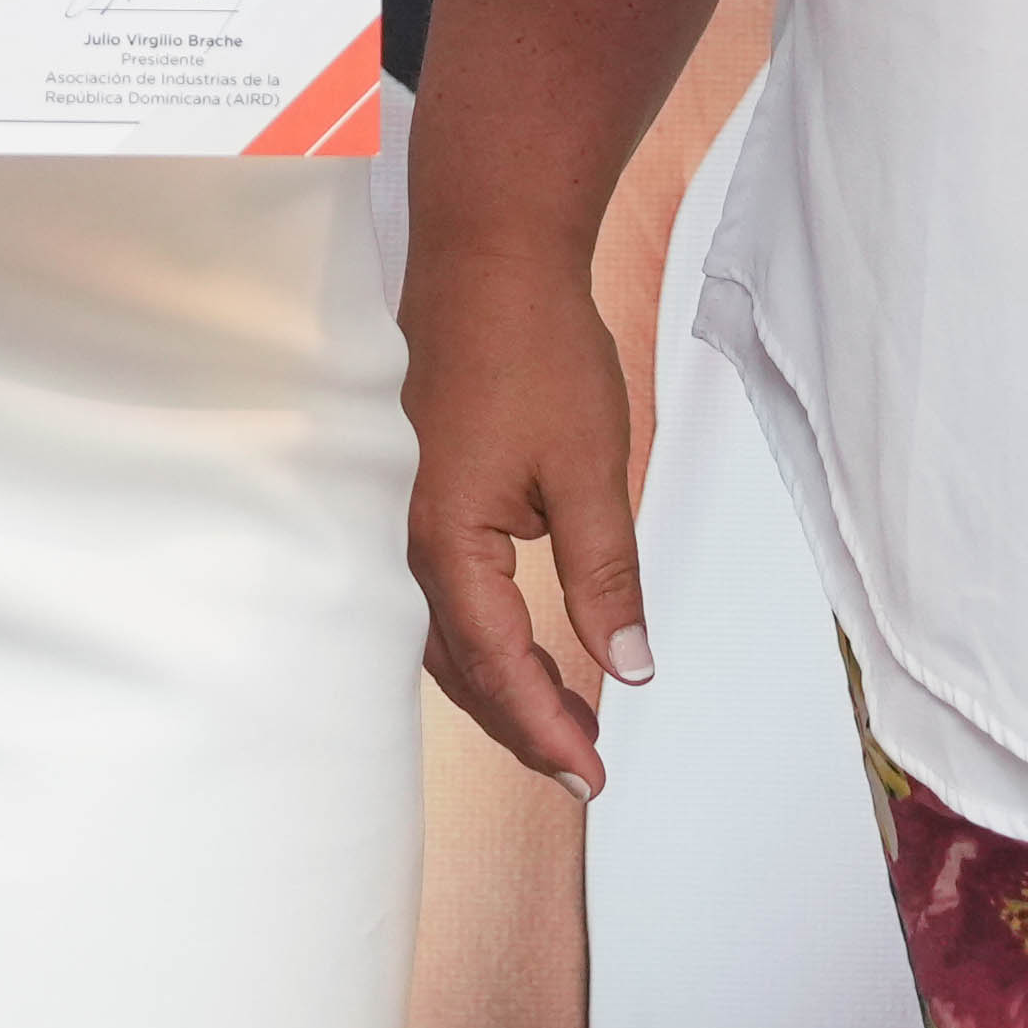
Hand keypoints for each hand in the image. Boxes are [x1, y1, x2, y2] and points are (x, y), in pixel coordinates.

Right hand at [400, 231, 656, 797]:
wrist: (485, 252)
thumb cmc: (535, 348)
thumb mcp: (590, 469)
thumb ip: (605, 577)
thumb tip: (629, 670)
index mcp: (446, 540)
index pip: (499, 666)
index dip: (547, 729)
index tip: (594, 775)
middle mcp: (404, 539)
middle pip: (458, 664)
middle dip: (521, 721)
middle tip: (584, 765)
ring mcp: (398, 513)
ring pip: (442, 632)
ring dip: (498, 682)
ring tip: (560, 720)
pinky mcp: (409, 491)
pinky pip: (435, 592)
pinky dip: (476, 635)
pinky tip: (513, 644)